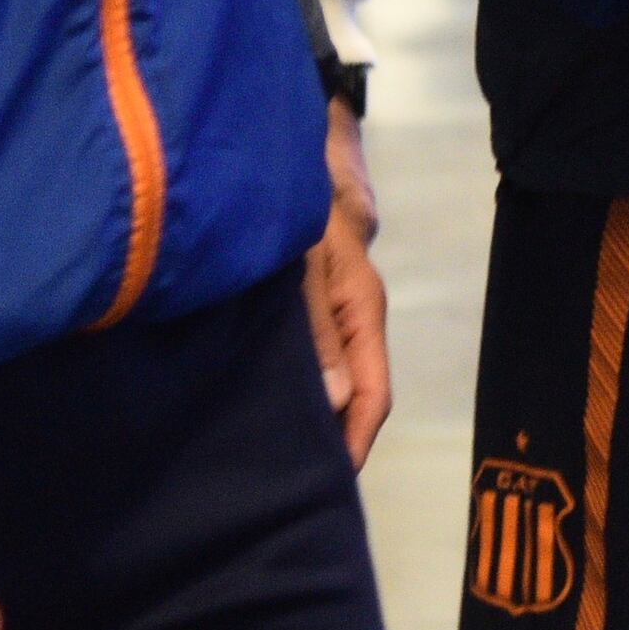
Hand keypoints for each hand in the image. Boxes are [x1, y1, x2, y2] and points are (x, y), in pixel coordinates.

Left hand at [302, 93, 392, 465]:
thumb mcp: (305, 263)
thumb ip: (318, 331)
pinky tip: (254, 397)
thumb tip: (337, 404)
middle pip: (353, 392)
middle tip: (293, 487)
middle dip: (331, 440)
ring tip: (270, 454)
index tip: (330, 488)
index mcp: (362, 310)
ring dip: (308, 413)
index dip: (355, 443)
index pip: (373, 395)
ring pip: (327, 373)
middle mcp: (351, 314)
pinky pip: (303, 353)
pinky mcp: (300, 297)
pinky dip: (290, 383)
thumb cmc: (301, 200)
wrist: (288, 141)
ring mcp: (327, 306)